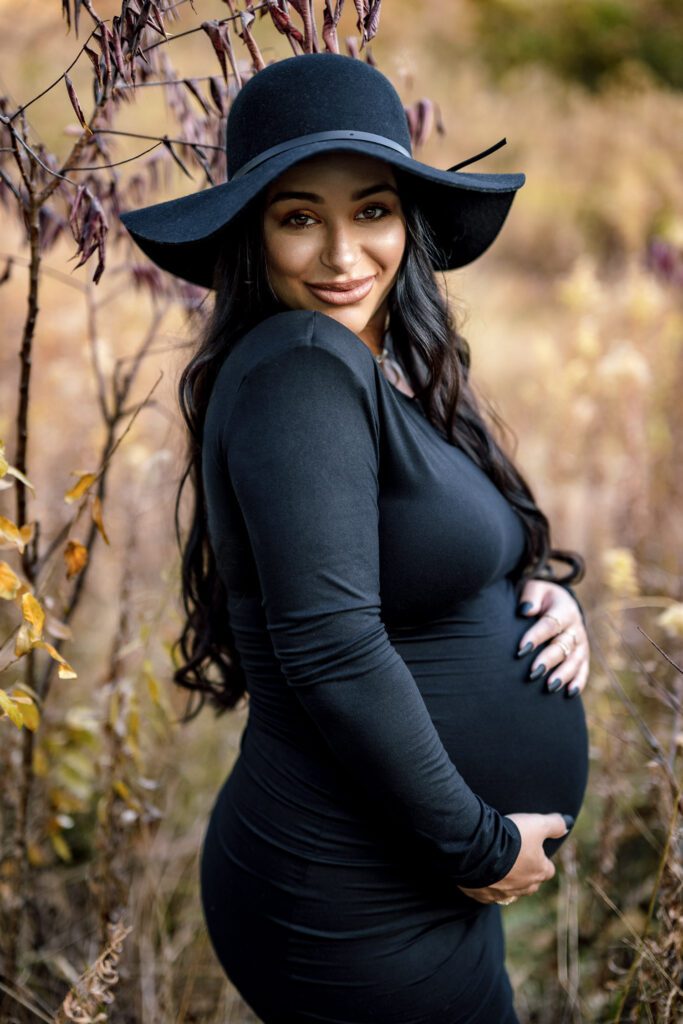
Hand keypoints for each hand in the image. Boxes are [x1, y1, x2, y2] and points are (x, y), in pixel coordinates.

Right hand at [457, 811, 570, 904]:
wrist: (479, 850)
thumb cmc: (512, 837)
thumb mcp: (538, 824)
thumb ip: (555, 824)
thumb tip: (567, 824)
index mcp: (539, 871)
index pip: (548, 870)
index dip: (543, 861)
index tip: (536, 851)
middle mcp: (523, 887)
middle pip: (531, 885)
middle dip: (527, 875)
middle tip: (518, 859)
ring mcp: (503, 893)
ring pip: (511, 892)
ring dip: (509, 883)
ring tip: (501, 869)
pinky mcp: (484, 895)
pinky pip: (489, 895)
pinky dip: (488, 887)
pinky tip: (483, 876)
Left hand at [516, 580, 589, 696]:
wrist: (559, 602)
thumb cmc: (540, 597)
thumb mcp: (534, 589)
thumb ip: (530, 597)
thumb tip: (525, 610)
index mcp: (564, 609)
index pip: (550, 624)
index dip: (536, 636)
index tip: (521, 649)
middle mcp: (575, 627)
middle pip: (562, 646)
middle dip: (548, 660)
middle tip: (533, 672)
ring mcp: (581, 643)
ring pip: (574, 660)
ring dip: (563, 674)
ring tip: (549, 686)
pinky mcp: (583, 655)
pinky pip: (583, 670)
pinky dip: (578, 682)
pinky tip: (570, 693)